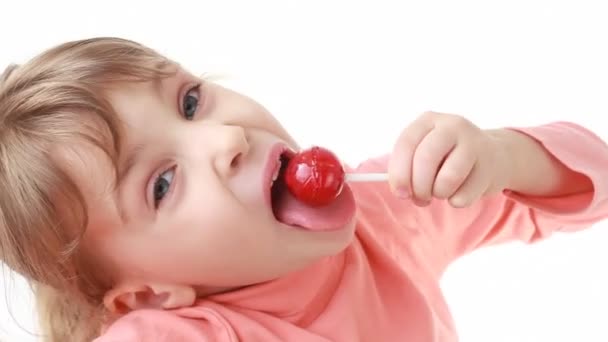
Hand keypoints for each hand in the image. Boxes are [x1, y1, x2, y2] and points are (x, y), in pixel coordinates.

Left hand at [388, 111, 509, 206]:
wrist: (493, 156)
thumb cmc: (447, 158)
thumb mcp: (423, 154)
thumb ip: (407, 170)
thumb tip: (400, 191)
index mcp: (428, 120)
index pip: (407, 143)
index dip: (399, 172)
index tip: (400, 193)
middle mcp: (452, 125)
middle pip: (426, 158)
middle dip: (419, 187)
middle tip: (421, 198)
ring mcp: (474, 143)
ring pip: (447, 179)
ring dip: (439, 194)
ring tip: (441, 191)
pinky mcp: (489, 165)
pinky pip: (463, 196)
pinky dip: (457, 201)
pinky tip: (461, 190)